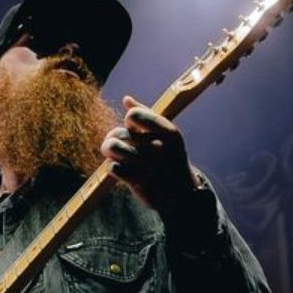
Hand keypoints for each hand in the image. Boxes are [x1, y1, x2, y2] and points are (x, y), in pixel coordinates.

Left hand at [102, 96, 197, 211]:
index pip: (134, 115)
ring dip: (109, 149)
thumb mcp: (167, 135)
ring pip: (113, 147)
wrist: (183, 193)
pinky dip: (114, 168)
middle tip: (117, 143)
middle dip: (113, 136)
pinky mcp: (138, 182)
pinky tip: (121, 169)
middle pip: (119, 132)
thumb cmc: (171, 157)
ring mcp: (148, 166)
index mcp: (168, 132)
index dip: (130, 120)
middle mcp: (159, 148)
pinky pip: (113, 167)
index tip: (133, 127)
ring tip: (112, 153)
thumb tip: (126, 99)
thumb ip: (147, 114)